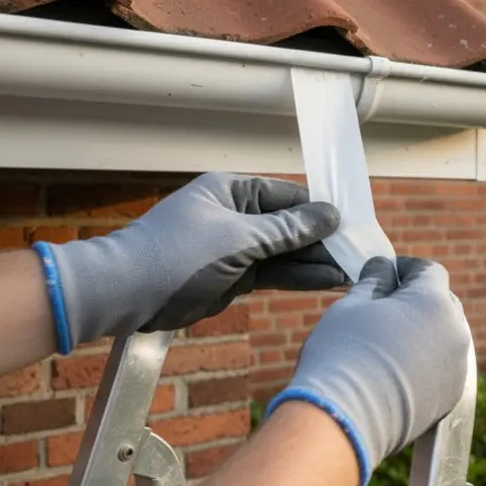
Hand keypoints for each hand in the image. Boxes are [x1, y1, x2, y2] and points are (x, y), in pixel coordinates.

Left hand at [36, 172, 345, 351]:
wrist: (126, 295)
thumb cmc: (174, 255)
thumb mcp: (239, 239)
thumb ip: (288, 230)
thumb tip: (330, 215)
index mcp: (232, 190)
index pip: (288, 195)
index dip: (321, 210)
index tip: (353, 223)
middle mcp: (236, 215)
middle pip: (290, 225)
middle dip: (322, 240)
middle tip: (359, 252)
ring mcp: (235, 247)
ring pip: (285, 252)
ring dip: (315, 262)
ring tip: (350, 271)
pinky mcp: (233, 277)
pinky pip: (274, 273)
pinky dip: (298, 277)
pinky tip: (327, 281)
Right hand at [266, 256, 471, 485]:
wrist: (344, 421)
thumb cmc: (343, 355)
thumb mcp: (352, 305)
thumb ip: (374, 280)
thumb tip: (383, 268)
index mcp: (434, 302)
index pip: (429, 271)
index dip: (406, 268)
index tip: (385, 273)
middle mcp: (455, 332)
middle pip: (442, 302)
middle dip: (417, 299)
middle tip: (383, 305)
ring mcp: (457, 368)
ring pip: (444, 337)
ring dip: (423, 332)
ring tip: (387, 340)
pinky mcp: (450, 397)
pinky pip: (443, 368)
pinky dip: (426, 363)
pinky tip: (395, 370)